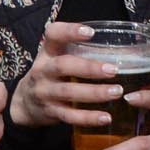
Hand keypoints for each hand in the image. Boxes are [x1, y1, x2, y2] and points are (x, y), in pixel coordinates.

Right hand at [7, 22, 125, 129]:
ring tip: (116, 92)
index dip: (70, 31)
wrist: (25, 102)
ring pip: (68, 92)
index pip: (53, 34)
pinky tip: (105, 118)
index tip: (90, 32)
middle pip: (63, 66)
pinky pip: (70, 116)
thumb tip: (124, 50)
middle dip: (89, 68)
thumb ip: (79, 50)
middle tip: (113, 70)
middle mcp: (43, 70)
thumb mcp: (56, 57)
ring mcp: (45, 92)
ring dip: (94, 93)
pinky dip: (88, 118)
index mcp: (47, 52)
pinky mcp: (50, 111)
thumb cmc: (51, 74)